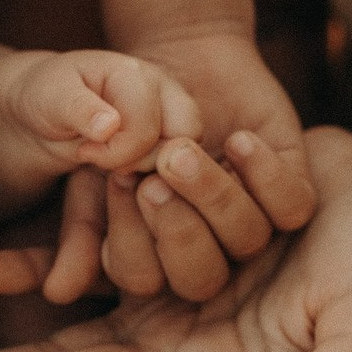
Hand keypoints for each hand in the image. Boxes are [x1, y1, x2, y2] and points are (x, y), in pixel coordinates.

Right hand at [0, 128, 306, 303]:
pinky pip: (291, 206)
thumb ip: (80, 230)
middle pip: (200, 277)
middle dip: (175, 229)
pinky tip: (238, 141)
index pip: (143, 279)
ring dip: (214, 195)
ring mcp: (252, 223)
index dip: (128, 237)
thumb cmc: (130, 125)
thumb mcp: (94, 172)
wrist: (179, 60)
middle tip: (153, 176)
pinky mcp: (291, 190)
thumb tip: (60, 291)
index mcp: (159, 260)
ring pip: (246, 239)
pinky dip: (265, 176)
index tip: (117, 179)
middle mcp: (209, 252)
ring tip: (184, 148)